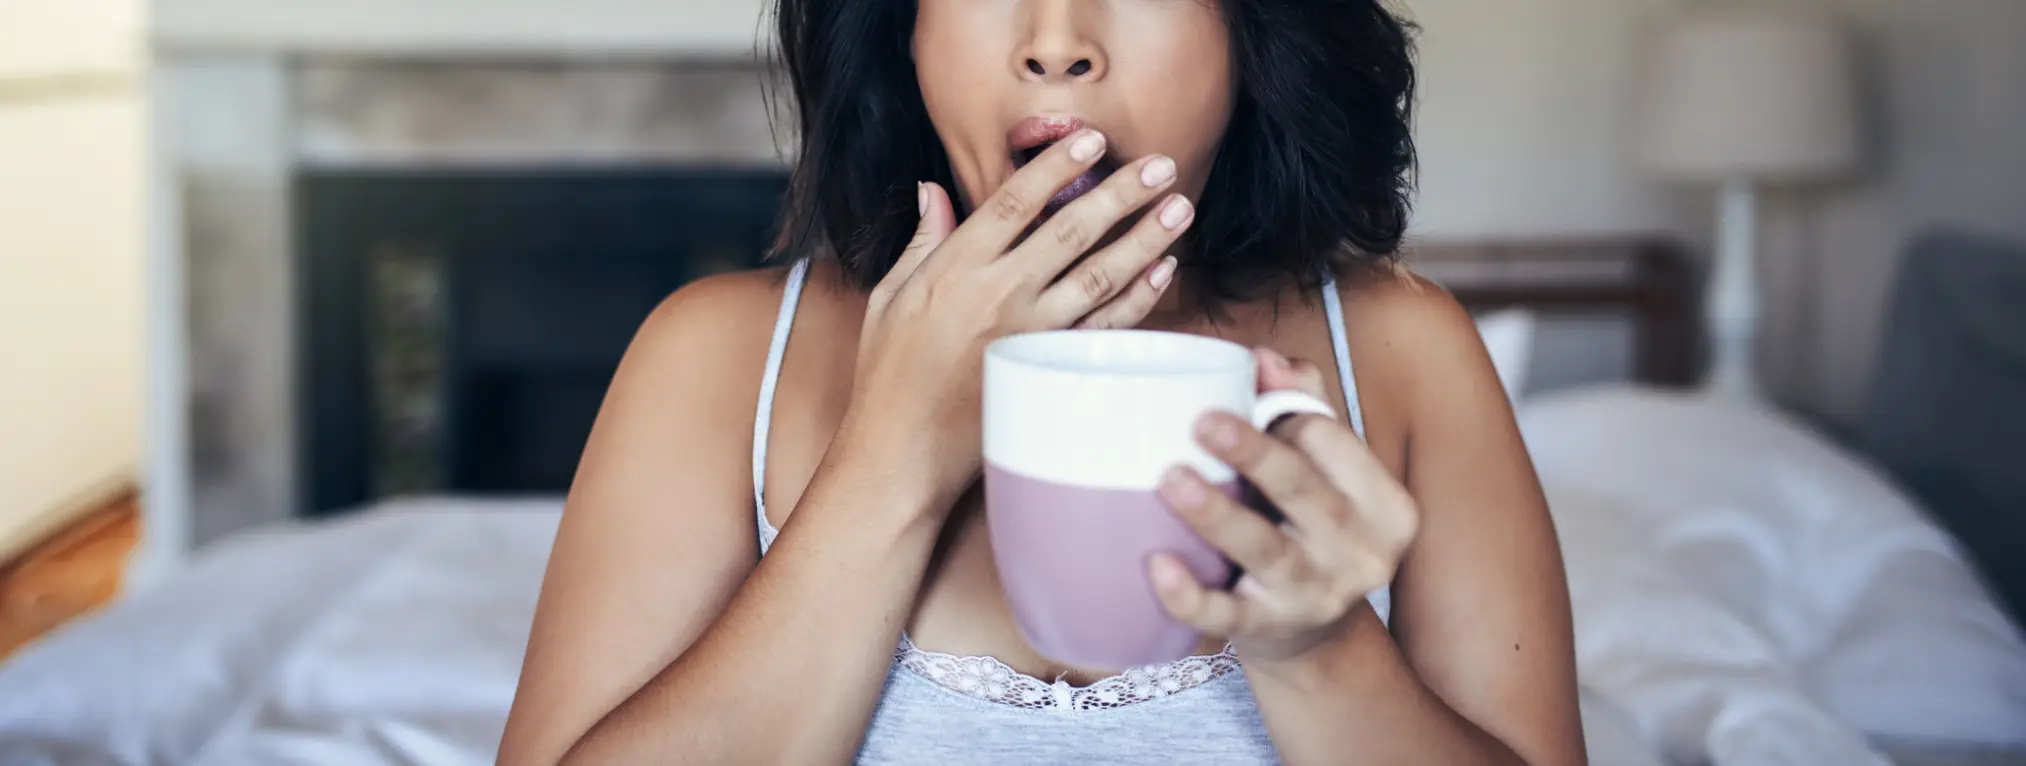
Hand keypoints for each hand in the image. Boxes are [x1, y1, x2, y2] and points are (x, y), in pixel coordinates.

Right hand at [844, 129, 1196, 497]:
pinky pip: (1104, 328)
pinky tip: (1163, 273)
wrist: (901, 453)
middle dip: (1122, 192)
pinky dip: (1138, 299)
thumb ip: (920, 242)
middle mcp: (997, 293)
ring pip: (1099, 275)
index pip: (1016, 200)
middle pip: (1071, 229)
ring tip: (1179, 209)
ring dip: (1144, 239)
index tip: (1091, 140)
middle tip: (1162, 165)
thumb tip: (932, 191)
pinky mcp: (1048, 372)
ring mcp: (1029, 333)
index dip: (1058, 166)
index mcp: (955, 267)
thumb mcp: (888, 299)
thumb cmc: (887, 378)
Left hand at [1149, 349, 1420, 663]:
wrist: (1317, 636)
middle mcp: (1361, 551)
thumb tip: (1264, 358)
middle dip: (1256, 455)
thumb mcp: (1328, 472)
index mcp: (1384, 504)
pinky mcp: (1270, 630)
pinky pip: (1228, 614)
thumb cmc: (1312, 528)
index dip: (1284, 419)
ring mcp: (1317, 596)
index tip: (1236, 403)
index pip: (1332, 445)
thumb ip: (1303, 407)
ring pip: (1265, 550)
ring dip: (1218, 515)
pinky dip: (1191, 595)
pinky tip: (1157, 567)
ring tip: (1172, 480)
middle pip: (1305, 492)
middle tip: (1203, 422)